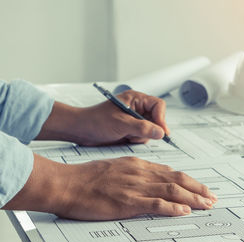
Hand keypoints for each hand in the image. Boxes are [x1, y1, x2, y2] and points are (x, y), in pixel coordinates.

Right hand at [4, 155, 217, 220]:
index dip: (188, 181)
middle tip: (211, 197)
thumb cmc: (86, 177)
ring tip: (206, 204)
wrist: (67, 183)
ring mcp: (135, 187)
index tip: (200, 187)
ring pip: (171, 191)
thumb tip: (151, 178)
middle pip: (177, 180)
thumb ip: (135, 172)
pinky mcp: (127, 201)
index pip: (170, 172)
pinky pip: (155, 204)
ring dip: (192, 198)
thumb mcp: (115, 167)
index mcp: (138, 165)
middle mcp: (141, 173)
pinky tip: (184, 212)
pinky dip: (172, 208)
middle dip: (197, 189)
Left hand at [36, 89, 168, 145]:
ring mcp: (135, 119)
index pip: (158, 106)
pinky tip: (125, 138)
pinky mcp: (132, 129)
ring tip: (127, 135)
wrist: (81, 131)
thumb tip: (161, 132)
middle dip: (150, 129)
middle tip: (138, 134)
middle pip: (157, 119)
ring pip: (152, 129)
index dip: (161, 118)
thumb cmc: (96, 121)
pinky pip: (144, 136)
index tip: (161, 131)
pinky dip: (137, 140)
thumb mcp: (120, 124)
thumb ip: (142, 128)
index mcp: (135, 99)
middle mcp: (137, 108)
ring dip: (142, 136)